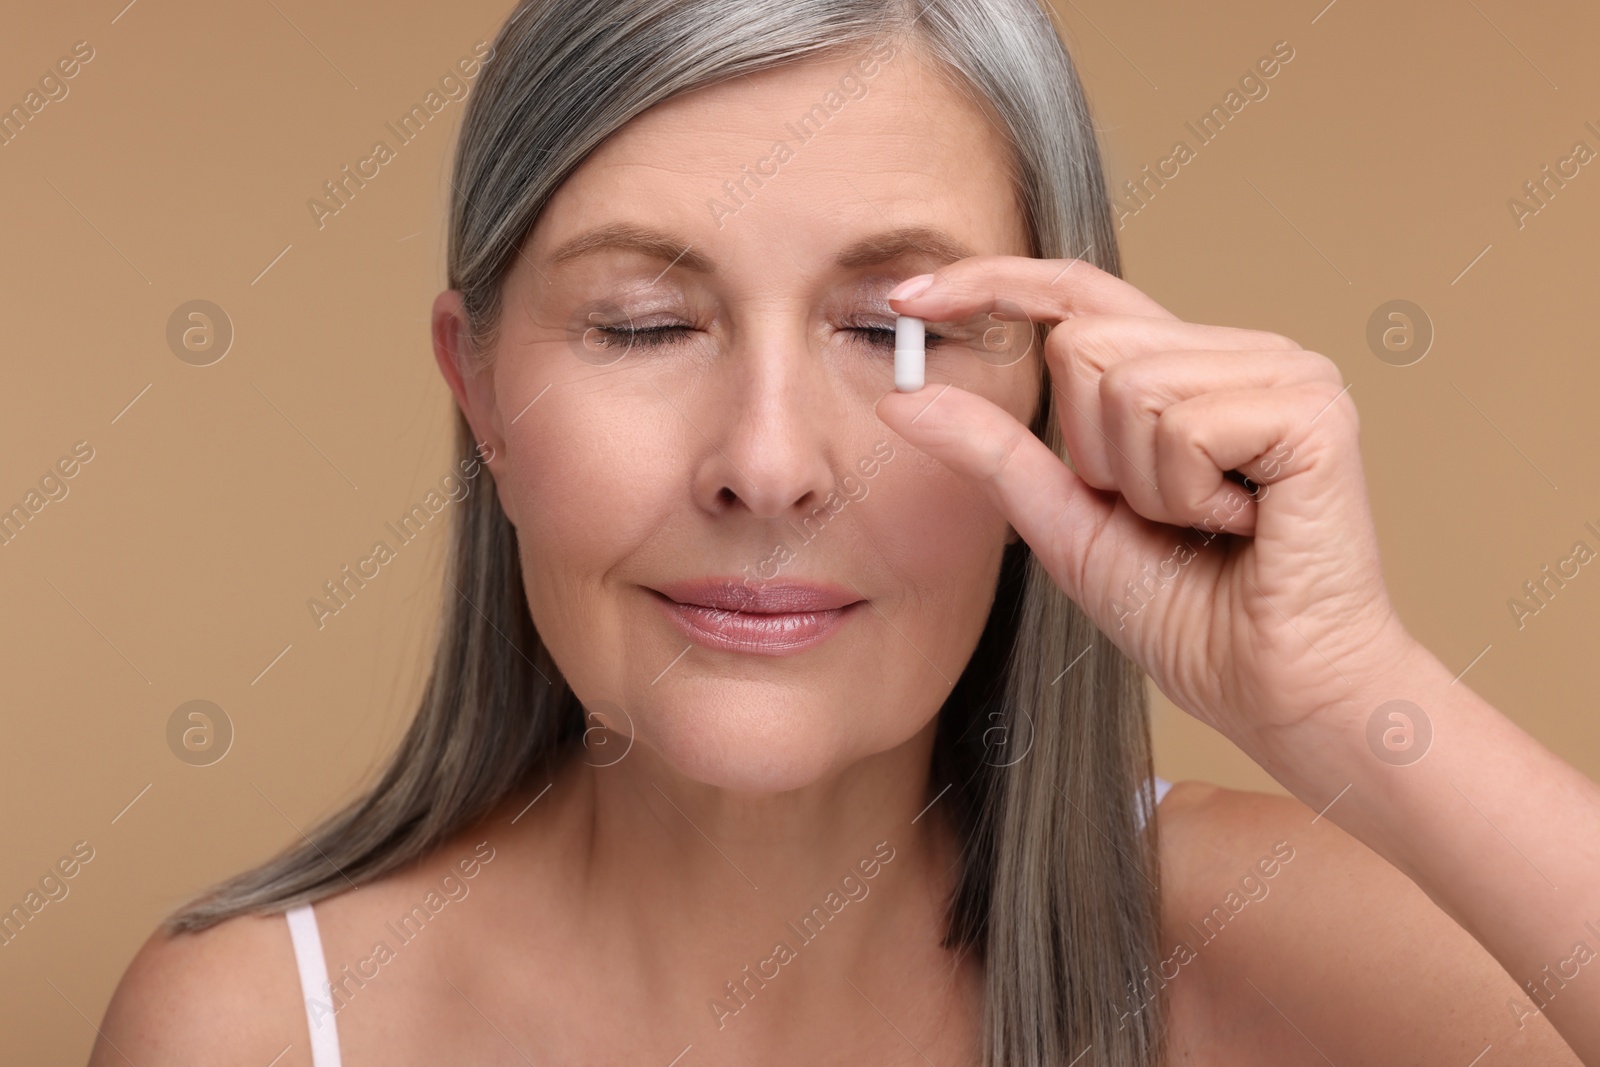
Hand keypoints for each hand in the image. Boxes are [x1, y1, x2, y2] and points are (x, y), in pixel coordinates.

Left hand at [875, 256, 1420, 764]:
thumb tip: (904, 398)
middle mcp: (1243, 353)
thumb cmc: (1191, 619)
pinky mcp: (1312, 408)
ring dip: (1143, 486)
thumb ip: (995, 454)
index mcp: (1191, 371)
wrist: (1276, 694)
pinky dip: (1185, 495)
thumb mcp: (1066, 525)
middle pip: (1082, 345)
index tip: (906, 297)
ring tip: (1209, 525)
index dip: (993, 284)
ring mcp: (1286, 371)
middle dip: (1092, 454)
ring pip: (1126, 384)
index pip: (1078, 295)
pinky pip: (1180, 425)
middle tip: (1166, 516)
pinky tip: (1242, 525)